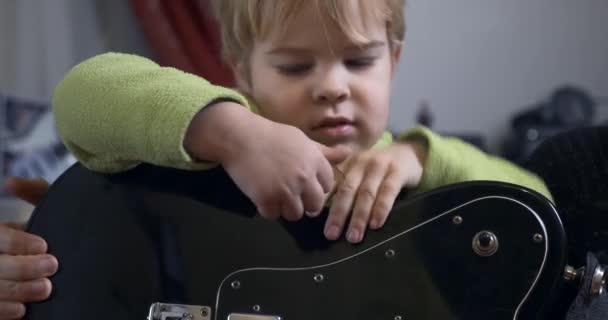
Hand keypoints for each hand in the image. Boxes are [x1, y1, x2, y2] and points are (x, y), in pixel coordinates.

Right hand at [1, 177, 56, 318]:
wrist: (51, 263)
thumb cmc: (44, 233)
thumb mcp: (42, 210)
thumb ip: (34, 194)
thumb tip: (12, 182)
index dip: (16, 242)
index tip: (44, 246)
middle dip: (21, 268)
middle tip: (52, 266)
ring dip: (16, 290)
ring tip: (45, 288)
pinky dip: (3, 310)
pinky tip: (21, 310)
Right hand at [223, 118, 349, 220]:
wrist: (240, 137)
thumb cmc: (272, 135)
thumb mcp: (302, 140)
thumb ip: (325, 152)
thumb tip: (348, 153)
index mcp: (315, 161)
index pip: (328, 186)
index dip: (316, 186)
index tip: (304, 182)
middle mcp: (304, 177)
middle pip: (315, 205)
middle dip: (305, 203)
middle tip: (291, 194)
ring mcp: (286, 190)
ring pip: (295, 214)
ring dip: (286, 208)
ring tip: (275, 194)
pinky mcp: (267, 200)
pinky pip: (273, 215)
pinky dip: (267, 209)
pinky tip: (262, 195)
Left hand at [323, 142, 425, 242]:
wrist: (409, 152)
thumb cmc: (378, 169)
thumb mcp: (358, 172)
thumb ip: (342, 187)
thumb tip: (319, 213)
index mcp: (347, 164)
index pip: (332, 183)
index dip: (322, 200)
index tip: (312, 216)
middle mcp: (361, 163)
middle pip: (347, 190)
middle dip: (338, 214)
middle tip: (331, 235)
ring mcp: (380, 166)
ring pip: (366, 193)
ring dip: (359, 216)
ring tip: (353, 236)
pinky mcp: (398, 172)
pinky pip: (388, 191)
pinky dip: (381, 209)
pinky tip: (375, 224)